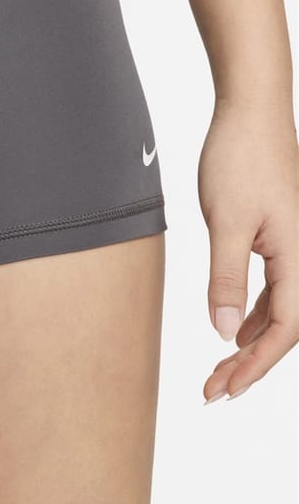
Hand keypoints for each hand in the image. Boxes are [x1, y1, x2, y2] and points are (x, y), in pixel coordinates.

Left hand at [198, 99, 298, 402]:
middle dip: (251, 363)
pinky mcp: (281, 237)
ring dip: (250, 341)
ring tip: (219, 368)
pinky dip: (253, 313)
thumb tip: (223, 332)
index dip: (254, 366)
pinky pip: (274, 289)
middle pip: (286, 328)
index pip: (284, 329)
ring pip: (280, 310)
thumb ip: (226, 277)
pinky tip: (234, 327)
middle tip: (214, 390)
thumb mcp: (226, 222)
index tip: (224, 390)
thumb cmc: (240, 159)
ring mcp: (295, 247)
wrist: (251, 112)